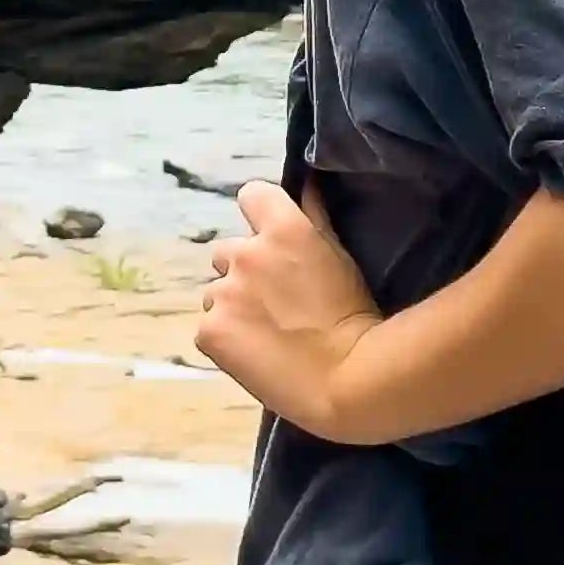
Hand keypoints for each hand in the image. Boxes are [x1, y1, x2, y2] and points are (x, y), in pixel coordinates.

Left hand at [195, 181, 381, 439]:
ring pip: (216, 294)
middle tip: (274, 303)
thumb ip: (316, 216)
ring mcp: (224, 294)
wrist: (348, 382)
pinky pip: (209, 328)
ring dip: (233, 307)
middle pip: (228, 252)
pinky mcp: (210, 332)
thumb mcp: (340, 257)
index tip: (272, 240)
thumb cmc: (354, 316)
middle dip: (244, 271)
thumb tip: (308, 182)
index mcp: (282, 230)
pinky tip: (255, 355)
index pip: (251, 195)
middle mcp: (246, 254)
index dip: (260, 215)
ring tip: (266, 334)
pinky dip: (226, 340)